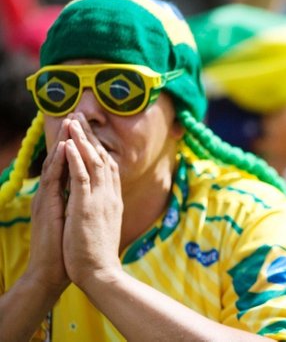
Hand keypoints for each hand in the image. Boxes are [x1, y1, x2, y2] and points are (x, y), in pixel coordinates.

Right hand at [25, 121, 72, 293]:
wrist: (53, 273)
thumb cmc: (68, 249)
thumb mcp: (76, 221)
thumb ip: (79, 204)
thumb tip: (90, 193)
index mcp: (61, 197)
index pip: (70, 166)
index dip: (77, 147)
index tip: (85, 128)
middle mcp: (53, 195)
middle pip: (61, 160)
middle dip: (70, 137)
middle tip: (75, 114)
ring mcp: (48, 200)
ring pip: (56, 165)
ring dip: (63, 143)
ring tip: (69, 123)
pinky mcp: (47, 208)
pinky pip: (53, 180)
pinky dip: (59, 163)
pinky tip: (65, 149)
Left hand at [60, 115, 123, 288]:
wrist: (100, 271)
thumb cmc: (98, 254)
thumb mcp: (104, 226)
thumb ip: (103, 210)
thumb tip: (101, 203)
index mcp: (113, 200)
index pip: (109, 167)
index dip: (99, 148)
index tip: (89, 134)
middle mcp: (110, 195)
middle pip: (103, 158)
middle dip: (91, 136)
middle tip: (81, 117)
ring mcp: (100, 199)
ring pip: (93, 161)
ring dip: (82, 140)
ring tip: (74, 122)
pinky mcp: (87, 205)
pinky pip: (82, 175)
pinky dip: (76, 158)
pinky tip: (70, 144)